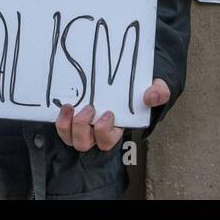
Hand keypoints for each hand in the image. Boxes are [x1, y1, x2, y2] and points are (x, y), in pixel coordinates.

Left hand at [54, 79, 169, 151]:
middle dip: (83, 129)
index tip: (108, 114)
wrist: (124, 76)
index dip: (105, 132)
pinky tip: (64, 106)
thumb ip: (159, 91)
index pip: (108, 141)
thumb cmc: (138, 87)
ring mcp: (82, 126)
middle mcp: (97, 132)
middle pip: (85, 144)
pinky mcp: (71, 118)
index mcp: (116, 128)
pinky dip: (60, 120)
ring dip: (68, 126)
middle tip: (89, 109)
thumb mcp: (154, 87)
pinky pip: (62, 128)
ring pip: (71, 139)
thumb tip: (152, 96)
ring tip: (71, 107)